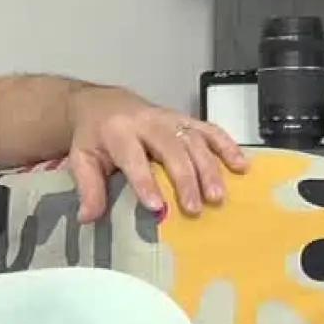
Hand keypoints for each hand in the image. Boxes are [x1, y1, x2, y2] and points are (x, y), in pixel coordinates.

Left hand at [65, 89, 247, 221]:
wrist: (103, 105)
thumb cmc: (94, 138)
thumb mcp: (82, 160)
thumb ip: (88, 188)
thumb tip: (88, 218)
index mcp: (118, 131)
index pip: (133, 158)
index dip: (145, 182)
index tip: (156, 207)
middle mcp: (148, 122)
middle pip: (171, 149)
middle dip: (185, 179)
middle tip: (194, 208)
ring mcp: (170, 119)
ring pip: (195, 140)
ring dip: (210, 168)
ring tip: (218, 196)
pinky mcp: (185, 120)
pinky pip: (210, 130)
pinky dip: (228, 146)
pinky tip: (241, 166)